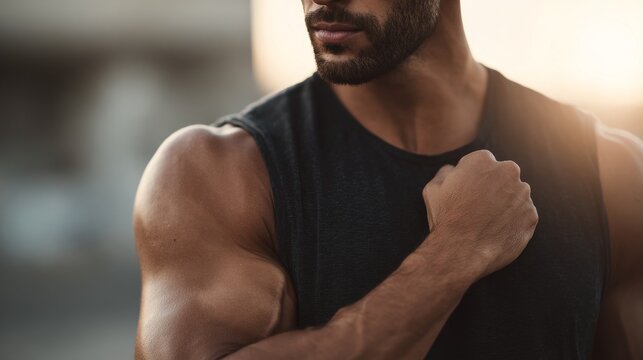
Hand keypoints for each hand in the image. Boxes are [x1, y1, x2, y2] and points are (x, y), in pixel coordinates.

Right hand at [422, 150, 538, 278]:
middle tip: (478, 208)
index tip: (466, 193)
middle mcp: (507, 171)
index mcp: (482, 159)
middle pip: (502, 176)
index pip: (482, 163)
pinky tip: (496, 232)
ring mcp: (523, 194)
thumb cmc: (445, 218)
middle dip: (493, 188)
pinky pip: (522, 216)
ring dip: (505, 205)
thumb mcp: (433, 188)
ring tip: (486, 223)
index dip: (472, 179)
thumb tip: (452, 170)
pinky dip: (512, 222)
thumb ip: (445, 172)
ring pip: (515, 195)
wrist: (462, 250)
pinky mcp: (532, 215)